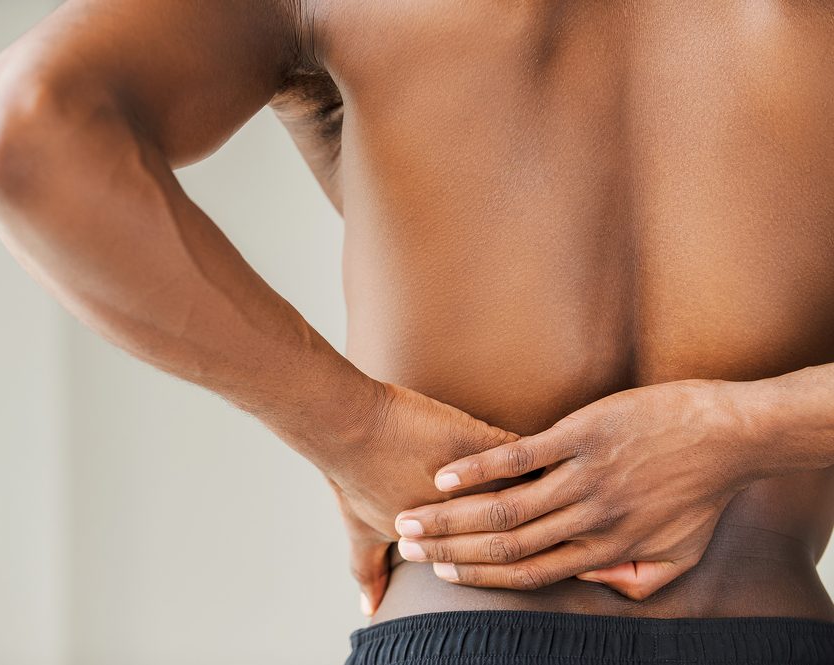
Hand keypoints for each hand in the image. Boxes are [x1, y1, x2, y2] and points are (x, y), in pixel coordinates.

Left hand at [325, 381, 521, 614]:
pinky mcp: (481, 444)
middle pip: (506, 524)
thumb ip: (368, 572)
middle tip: (535, 502)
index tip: (504, 531)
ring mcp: (475, 482)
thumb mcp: (358, 532)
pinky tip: (538, 450)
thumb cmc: (349, 476)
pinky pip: (516, 451)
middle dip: (521, 517)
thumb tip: (368, 610)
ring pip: (520, 490)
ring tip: (543, 478)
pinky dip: (530, 452)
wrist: (349, 427)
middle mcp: (462, 516)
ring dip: (533, 487)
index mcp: (438, 540)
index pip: (479, 547)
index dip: (492, 540)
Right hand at [392, 379, 758, 599]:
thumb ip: (638, 577)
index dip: (481, 576)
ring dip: (450, 517)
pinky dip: (479, 470)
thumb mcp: (681, 552)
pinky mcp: (580, 435)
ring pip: (504, 508)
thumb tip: (599, 586)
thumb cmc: (703, 493)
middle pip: (505, 545)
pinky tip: (445, 477)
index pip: (530, 572)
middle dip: (449, 549)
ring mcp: (582, 477)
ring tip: (411, 516)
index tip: (444, 573)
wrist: (728, 434)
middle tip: (408, 546)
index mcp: (605, 549)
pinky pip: (520, 458)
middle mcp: (587, 520)